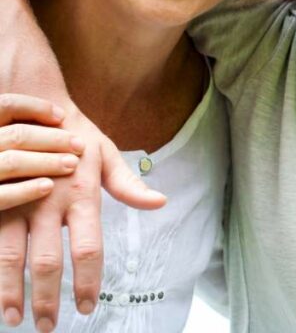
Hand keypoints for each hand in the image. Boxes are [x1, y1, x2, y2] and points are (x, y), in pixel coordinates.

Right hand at [0, 107, 165, 330]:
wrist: (36, 105)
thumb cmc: (76, 134)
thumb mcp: (106, 154)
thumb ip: (128, 185)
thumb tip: (159, 203)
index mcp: (82, 195)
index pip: (88, 248)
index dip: (87, 281)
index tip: (87, 308)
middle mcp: (48, 203)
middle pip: (47, 261)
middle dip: (47, 299)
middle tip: (48, 328)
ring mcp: (17, 201)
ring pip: (10, 258)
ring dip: (11, 292)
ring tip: (15, 320)